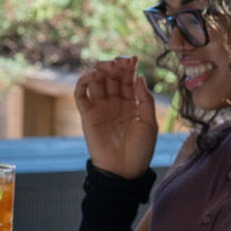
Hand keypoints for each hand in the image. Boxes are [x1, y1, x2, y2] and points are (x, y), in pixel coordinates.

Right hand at [75, 56, 157, 179]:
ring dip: (101, 70)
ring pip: (96, 81)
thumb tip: (139, 77)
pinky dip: (84, 81)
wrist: (123, 170)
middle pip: (112, 77)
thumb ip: (145, 99)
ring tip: (109, 67)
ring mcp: (100, 107)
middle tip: (120, 63)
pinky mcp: (87, 114)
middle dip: (115, 66)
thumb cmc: (140, 150)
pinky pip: (81, 93)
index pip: (128, 79)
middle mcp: (114, 102)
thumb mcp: (149, 123)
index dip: (129, 67)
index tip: (133, 59)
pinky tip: (93, 75)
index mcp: (131, 103)